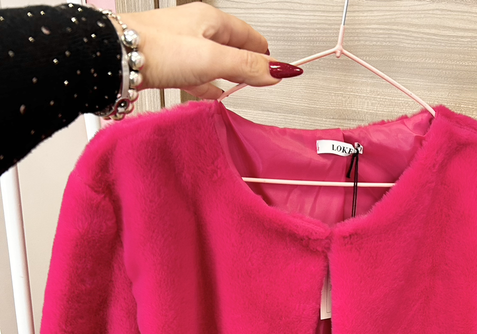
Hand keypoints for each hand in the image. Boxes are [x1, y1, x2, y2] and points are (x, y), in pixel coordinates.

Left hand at [108, 3, 302, 99]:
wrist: (117, 58)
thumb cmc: (158, 50)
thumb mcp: (213, 59)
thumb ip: (247, 67)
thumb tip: (278, 71)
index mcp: (212, 20)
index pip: (251, 36)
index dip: (267, 54)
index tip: (280, 69)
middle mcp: (197, 28)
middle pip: (233, 46)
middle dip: (249, 62)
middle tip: (263, 78)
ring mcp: (182, 45)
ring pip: (215, 59)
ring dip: (229, 73)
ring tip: (241, 86)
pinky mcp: (169, 62)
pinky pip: (197, 72)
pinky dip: (209, 82)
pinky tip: (210, 91)